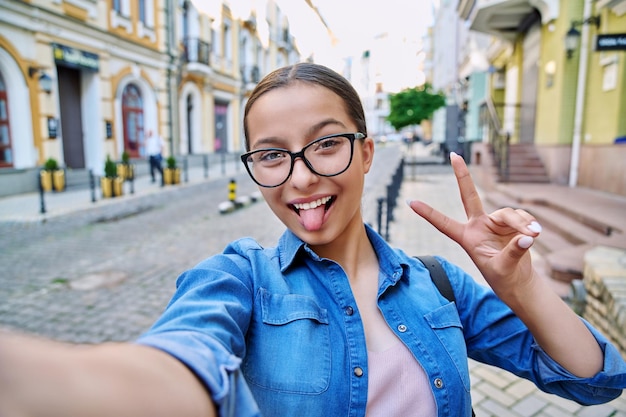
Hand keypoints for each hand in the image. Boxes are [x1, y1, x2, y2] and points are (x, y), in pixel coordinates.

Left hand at [407, 152, 541, 297]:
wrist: (518, 281)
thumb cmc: (504, 278)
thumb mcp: (504, 268)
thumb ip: (513, 251)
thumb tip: (527, 237)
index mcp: (467, 238)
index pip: (444, 224)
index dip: (428, 213)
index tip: (410, 202)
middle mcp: (478, 225)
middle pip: (469, 196)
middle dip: (462, 175)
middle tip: (453, 156)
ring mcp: (495, 222)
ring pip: (508, 213)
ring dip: (521, 223)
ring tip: (532, 236)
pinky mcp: (512, 223)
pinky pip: (521, 216)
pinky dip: (529, 224)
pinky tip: (535, 234)